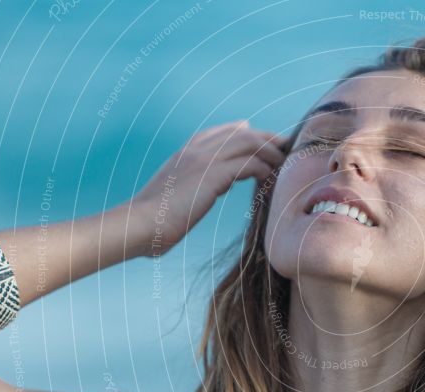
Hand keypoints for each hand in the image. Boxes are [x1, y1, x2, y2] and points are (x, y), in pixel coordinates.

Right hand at [126, 120, 286, 256]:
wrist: (138, 225)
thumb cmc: (155, 220)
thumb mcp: (179, 194)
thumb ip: (199, 183)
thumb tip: (220, 184)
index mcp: (187, 151)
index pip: (226, 132)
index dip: (250, 135)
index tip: (268, 145)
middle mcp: (197, 149)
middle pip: (244, 133)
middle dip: (268, 139)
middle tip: (286, 150)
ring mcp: (204, 159)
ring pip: (250, 143)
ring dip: (271, 153)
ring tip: (285, 165)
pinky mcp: (211, 175)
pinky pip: (249, 164)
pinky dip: (263, 170)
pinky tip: (269, 180)